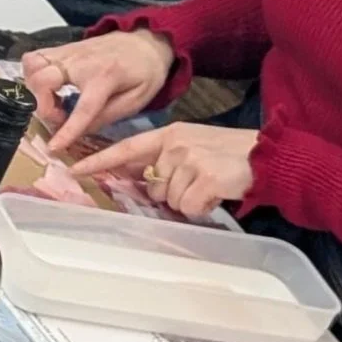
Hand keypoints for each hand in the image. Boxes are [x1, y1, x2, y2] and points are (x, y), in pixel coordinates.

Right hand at [23, 30, 174, 157]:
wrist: (145, 40)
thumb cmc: (145, 72)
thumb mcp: (136, 100)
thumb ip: (107, 116)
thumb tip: (80, 132)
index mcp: (105, 77)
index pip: (82, 108)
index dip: (67, 130)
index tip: (53, 148)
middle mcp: (80, 61)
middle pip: (42, 80)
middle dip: (42, 106)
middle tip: (58, 118)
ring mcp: (67, 52)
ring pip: (32, 66)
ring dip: (34, 89)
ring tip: (50, 102)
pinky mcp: (61, 48)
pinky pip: (34, 58)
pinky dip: (32, 74)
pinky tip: (46, 88)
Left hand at [74, 120, 259, 217]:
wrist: (267, 156)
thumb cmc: (230, 155)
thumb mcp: (193, 146)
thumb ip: (166, 158)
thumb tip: (146, 181)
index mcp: (170, 134)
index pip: (127, 148)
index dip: (100, 161)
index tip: (74, 169)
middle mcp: (176, 145)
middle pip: (153, 186)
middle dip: (172, 192)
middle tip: (199, 182)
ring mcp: (190, 160)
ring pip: (171, 200)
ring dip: (190, 200)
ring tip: (211, 185)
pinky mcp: (205, 178)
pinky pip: (189, 207)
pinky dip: (203, 207)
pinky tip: (217, 193)